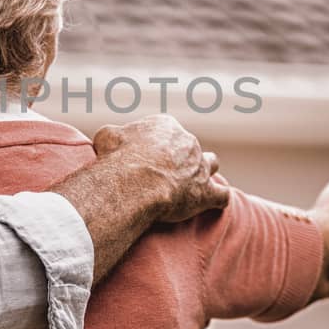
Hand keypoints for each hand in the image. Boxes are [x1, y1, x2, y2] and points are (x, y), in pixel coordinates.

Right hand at [92, 114, 228, 222]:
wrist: (133, 182)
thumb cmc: (117, 158)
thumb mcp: (107, 136)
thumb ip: (115, 135)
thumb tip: (113, 139)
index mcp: (166, 125)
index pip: (165, 131)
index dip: (155, 145)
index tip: (144, 157)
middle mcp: (188, 141)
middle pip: (187, 147)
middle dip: (178, 159)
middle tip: (161, 175)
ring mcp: (200, 166)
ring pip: (211, 163)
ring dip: (204, 171)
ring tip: (193, 183)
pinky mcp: (206, 192)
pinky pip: (221, 195)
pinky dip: (217, 199)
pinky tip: (213, 203)